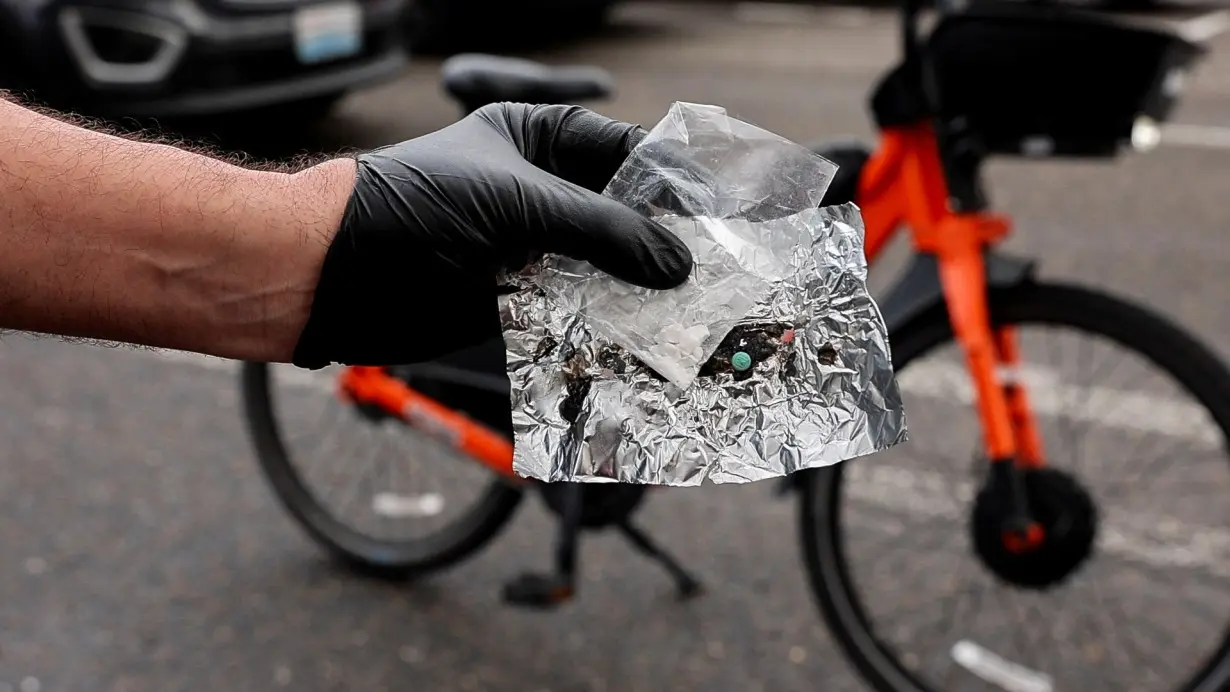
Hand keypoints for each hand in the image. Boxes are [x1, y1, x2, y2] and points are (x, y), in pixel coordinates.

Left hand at [291, 103, 693, 368]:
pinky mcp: (521, 300)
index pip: (626, 153)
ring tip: (695, 312)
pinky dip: (610, 324)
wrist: (334, 276)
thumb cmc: (413, 209)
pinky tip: (647, 338)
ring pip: (605, 268)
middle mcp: (541, 192)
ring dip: (642, 291)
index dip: (673, 182)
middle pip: (623, 216)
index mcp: (539, 140)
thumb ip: (602, 231)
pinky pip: (579, 310)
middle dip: (664, 243)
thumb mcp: (517, 203)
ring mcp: (532, 248)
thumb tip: (677, 264)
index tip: (720, 213)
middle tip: (718, 271)